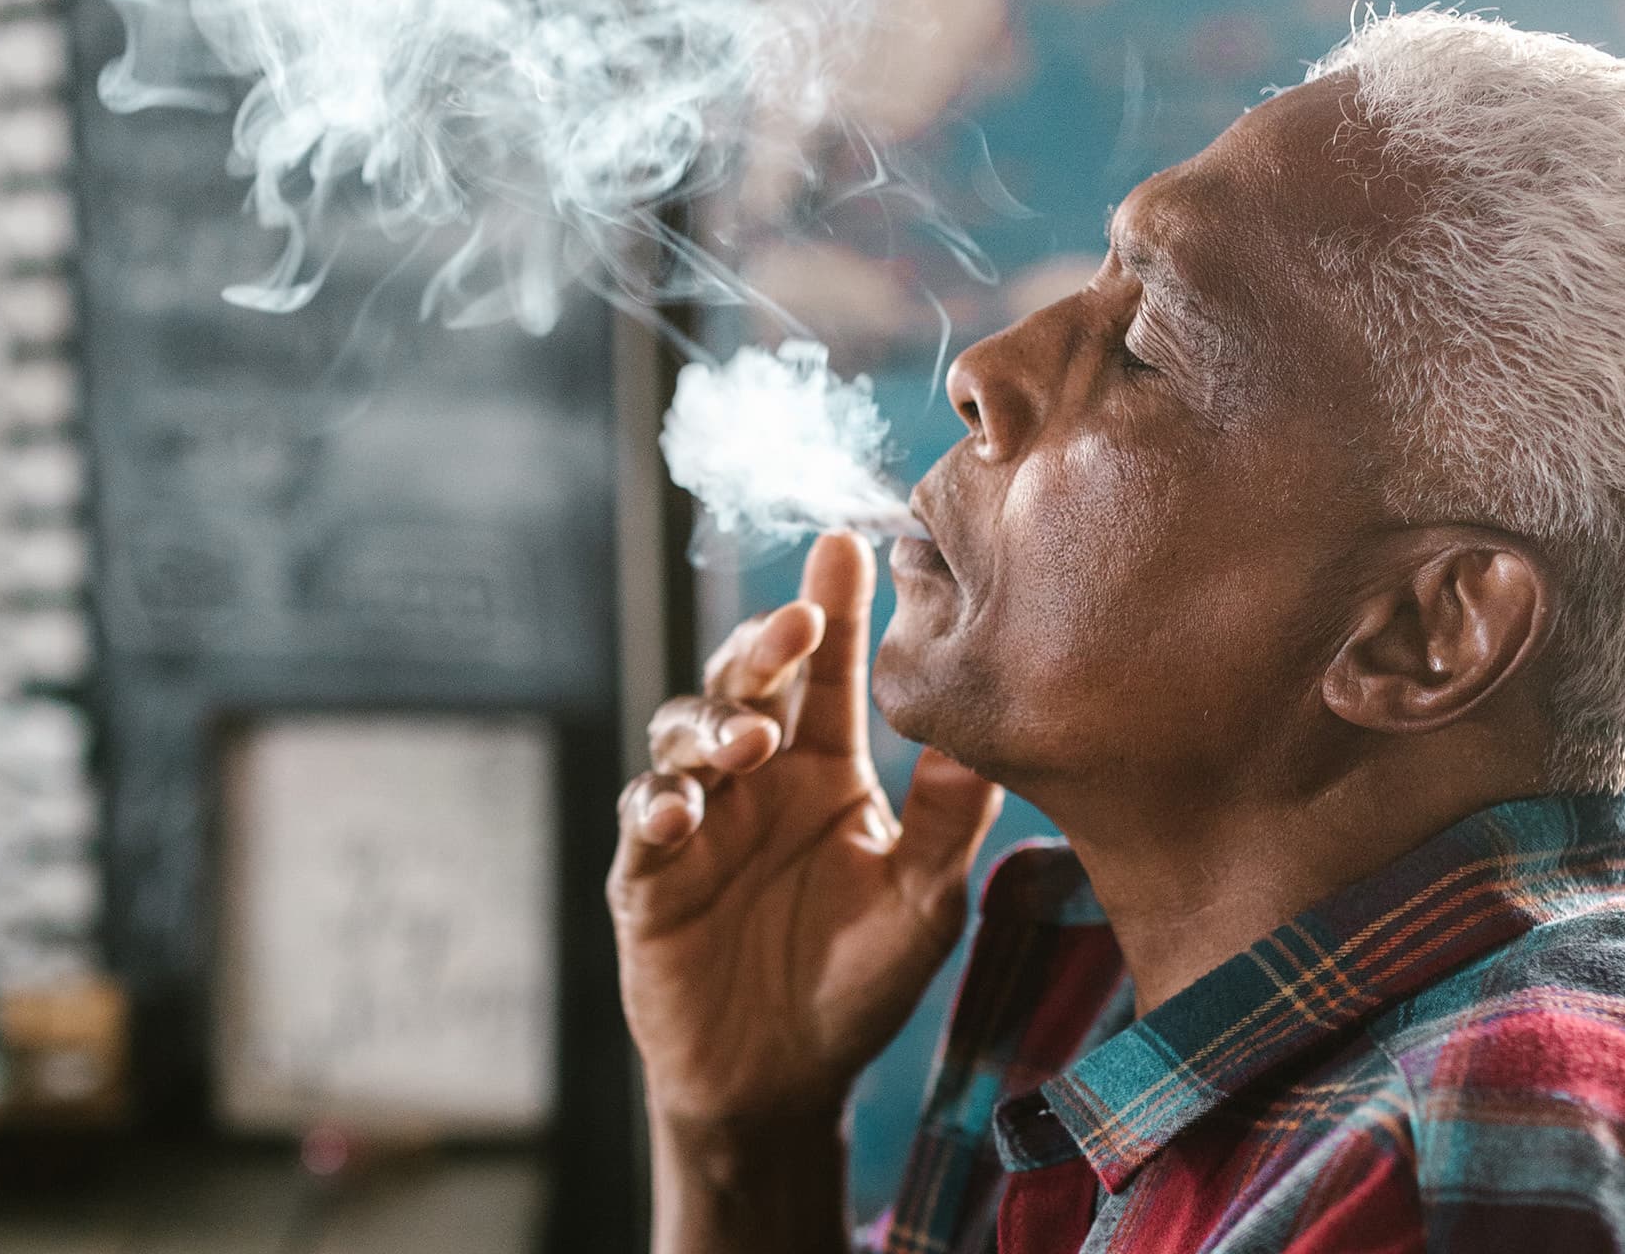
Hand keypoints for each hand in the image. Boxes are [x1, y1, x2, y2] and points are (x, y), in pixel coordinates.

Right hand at [608, 532, 1004, 1131]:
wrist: (783, 1080)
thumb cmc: (858, 984)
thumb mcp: (923, 901)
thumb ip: (947, 819)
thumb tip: (981, 732)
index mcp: (826, 772)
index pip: (827, 674)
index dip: (832, 608)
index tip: (847, 544)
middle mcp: (758, 780)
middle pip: (747, 680)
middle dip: (765, 645)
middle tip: (797, 627)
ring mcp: (698, 821)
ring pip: (684, 733)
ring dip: (713, 722)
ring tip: (752, 741)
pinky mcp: (649, 876)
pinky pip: (643, 822)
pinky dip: (659, 805)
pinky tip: (682, 810)